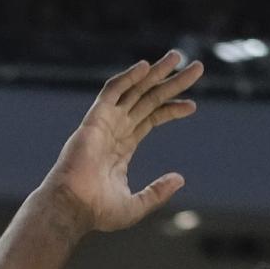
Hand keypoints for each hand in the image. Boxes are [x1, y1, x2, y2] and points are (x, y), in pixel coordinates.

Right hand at [46, 50, 201, 231]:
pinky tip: (146, 67)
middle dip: (171, 82)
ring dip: (155, 73)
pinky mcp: (94, 119)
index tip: (192, 105)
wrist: (73, 207)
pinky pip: (112, 92)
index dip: (171, 109)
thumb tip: (180, 179)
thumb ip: (157, 191)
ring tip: (177, 57)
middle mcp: (114, 130)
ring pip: (134, 90)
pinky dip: (128, 77)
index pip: (150, 119)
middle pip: (148, 99)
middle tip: (196, 68)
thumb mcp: (136, 204)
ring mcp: (104, 122)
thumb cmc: (97, 211)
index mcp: (122, 147)